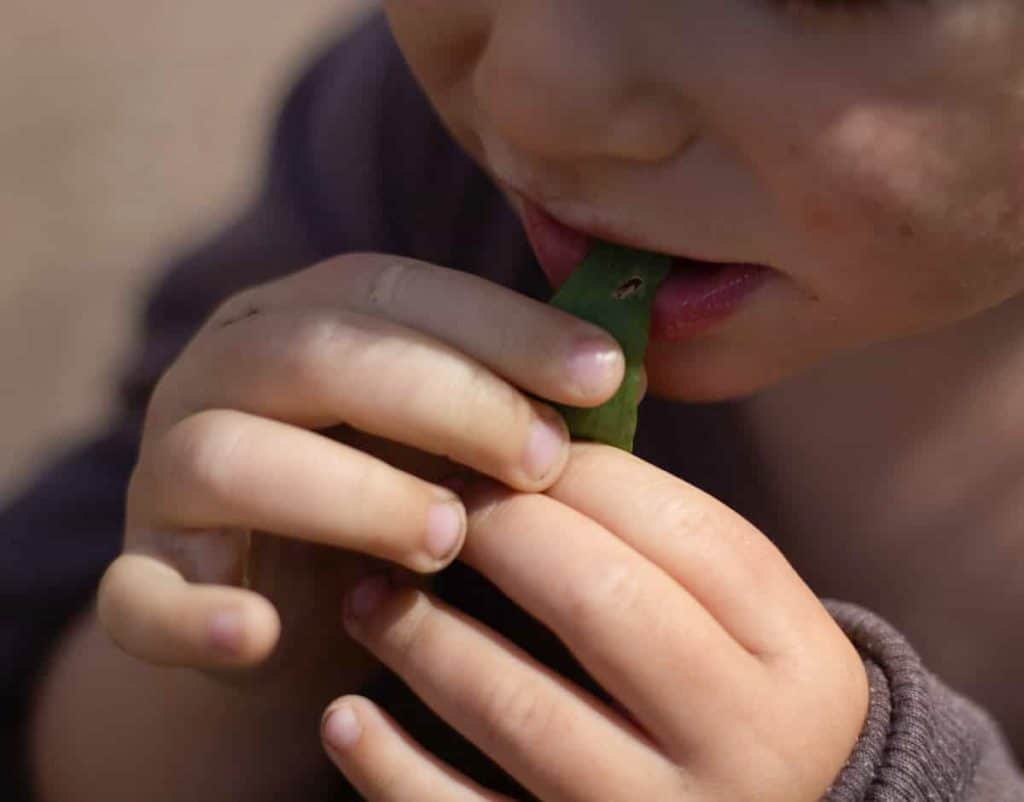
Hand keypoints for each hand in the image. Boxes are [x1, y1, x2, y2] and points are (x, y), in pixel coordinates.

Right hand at [95, 253, 624, 692]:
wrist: (292, 602)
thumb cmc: (391, 497)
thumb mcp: (446, 438)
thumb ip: (506, 399)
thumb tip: (622, 370)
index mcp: (299, 321)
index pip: (394, 289)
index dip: (501, 327)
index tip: (605, 374)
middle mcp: (220, 374)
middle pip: (316, 354)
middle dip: (444, 400)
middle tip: (542, 460)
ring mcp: (167, 475)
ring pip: (230, 457)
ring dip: (349, 495)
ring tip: (448, 541)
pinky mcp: (139, 576)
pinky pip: (137, 594)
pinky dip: (192, 617)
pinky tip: (258, 637)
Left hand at [320, 444, 868, 800]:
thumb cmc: (740, 699)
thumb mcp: (749, 623)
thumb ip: (674, 546)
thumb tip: (540, 450)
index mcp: (793, 662)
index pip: (684, 533)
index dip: (584, 474)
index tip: (512, 449)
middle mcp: (742, 747)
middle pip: (600, 602)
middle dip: (501, 533)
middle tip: (438, 508)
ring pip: (519, 710)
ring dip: (424, 637)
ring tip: (369, 595)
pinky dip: (392, 767)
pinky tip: (345, 716)